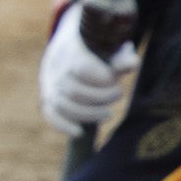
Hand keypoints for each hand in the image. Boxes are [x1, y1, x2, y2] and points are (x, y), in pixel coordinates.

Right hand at [38, 9, 136, 136]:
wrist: (67, 48)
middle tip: (118, 94)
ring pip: (62, 106)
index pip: (83, 70)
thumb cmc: (95, 50)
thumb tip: (133, 64)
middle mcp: (57, 71)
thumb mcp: (109, 48)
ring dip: (88, 114)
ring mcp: (50, 86)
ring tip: (108, 114)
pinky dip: (63, 126)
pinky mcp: (47, 98)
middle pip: (74, 92)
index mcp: (71, 53)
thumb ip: (121, 58)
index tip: (116, 80)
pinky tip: (79, 133)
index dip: (104, 79)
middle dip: (101, 98)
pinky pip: (50, 114)